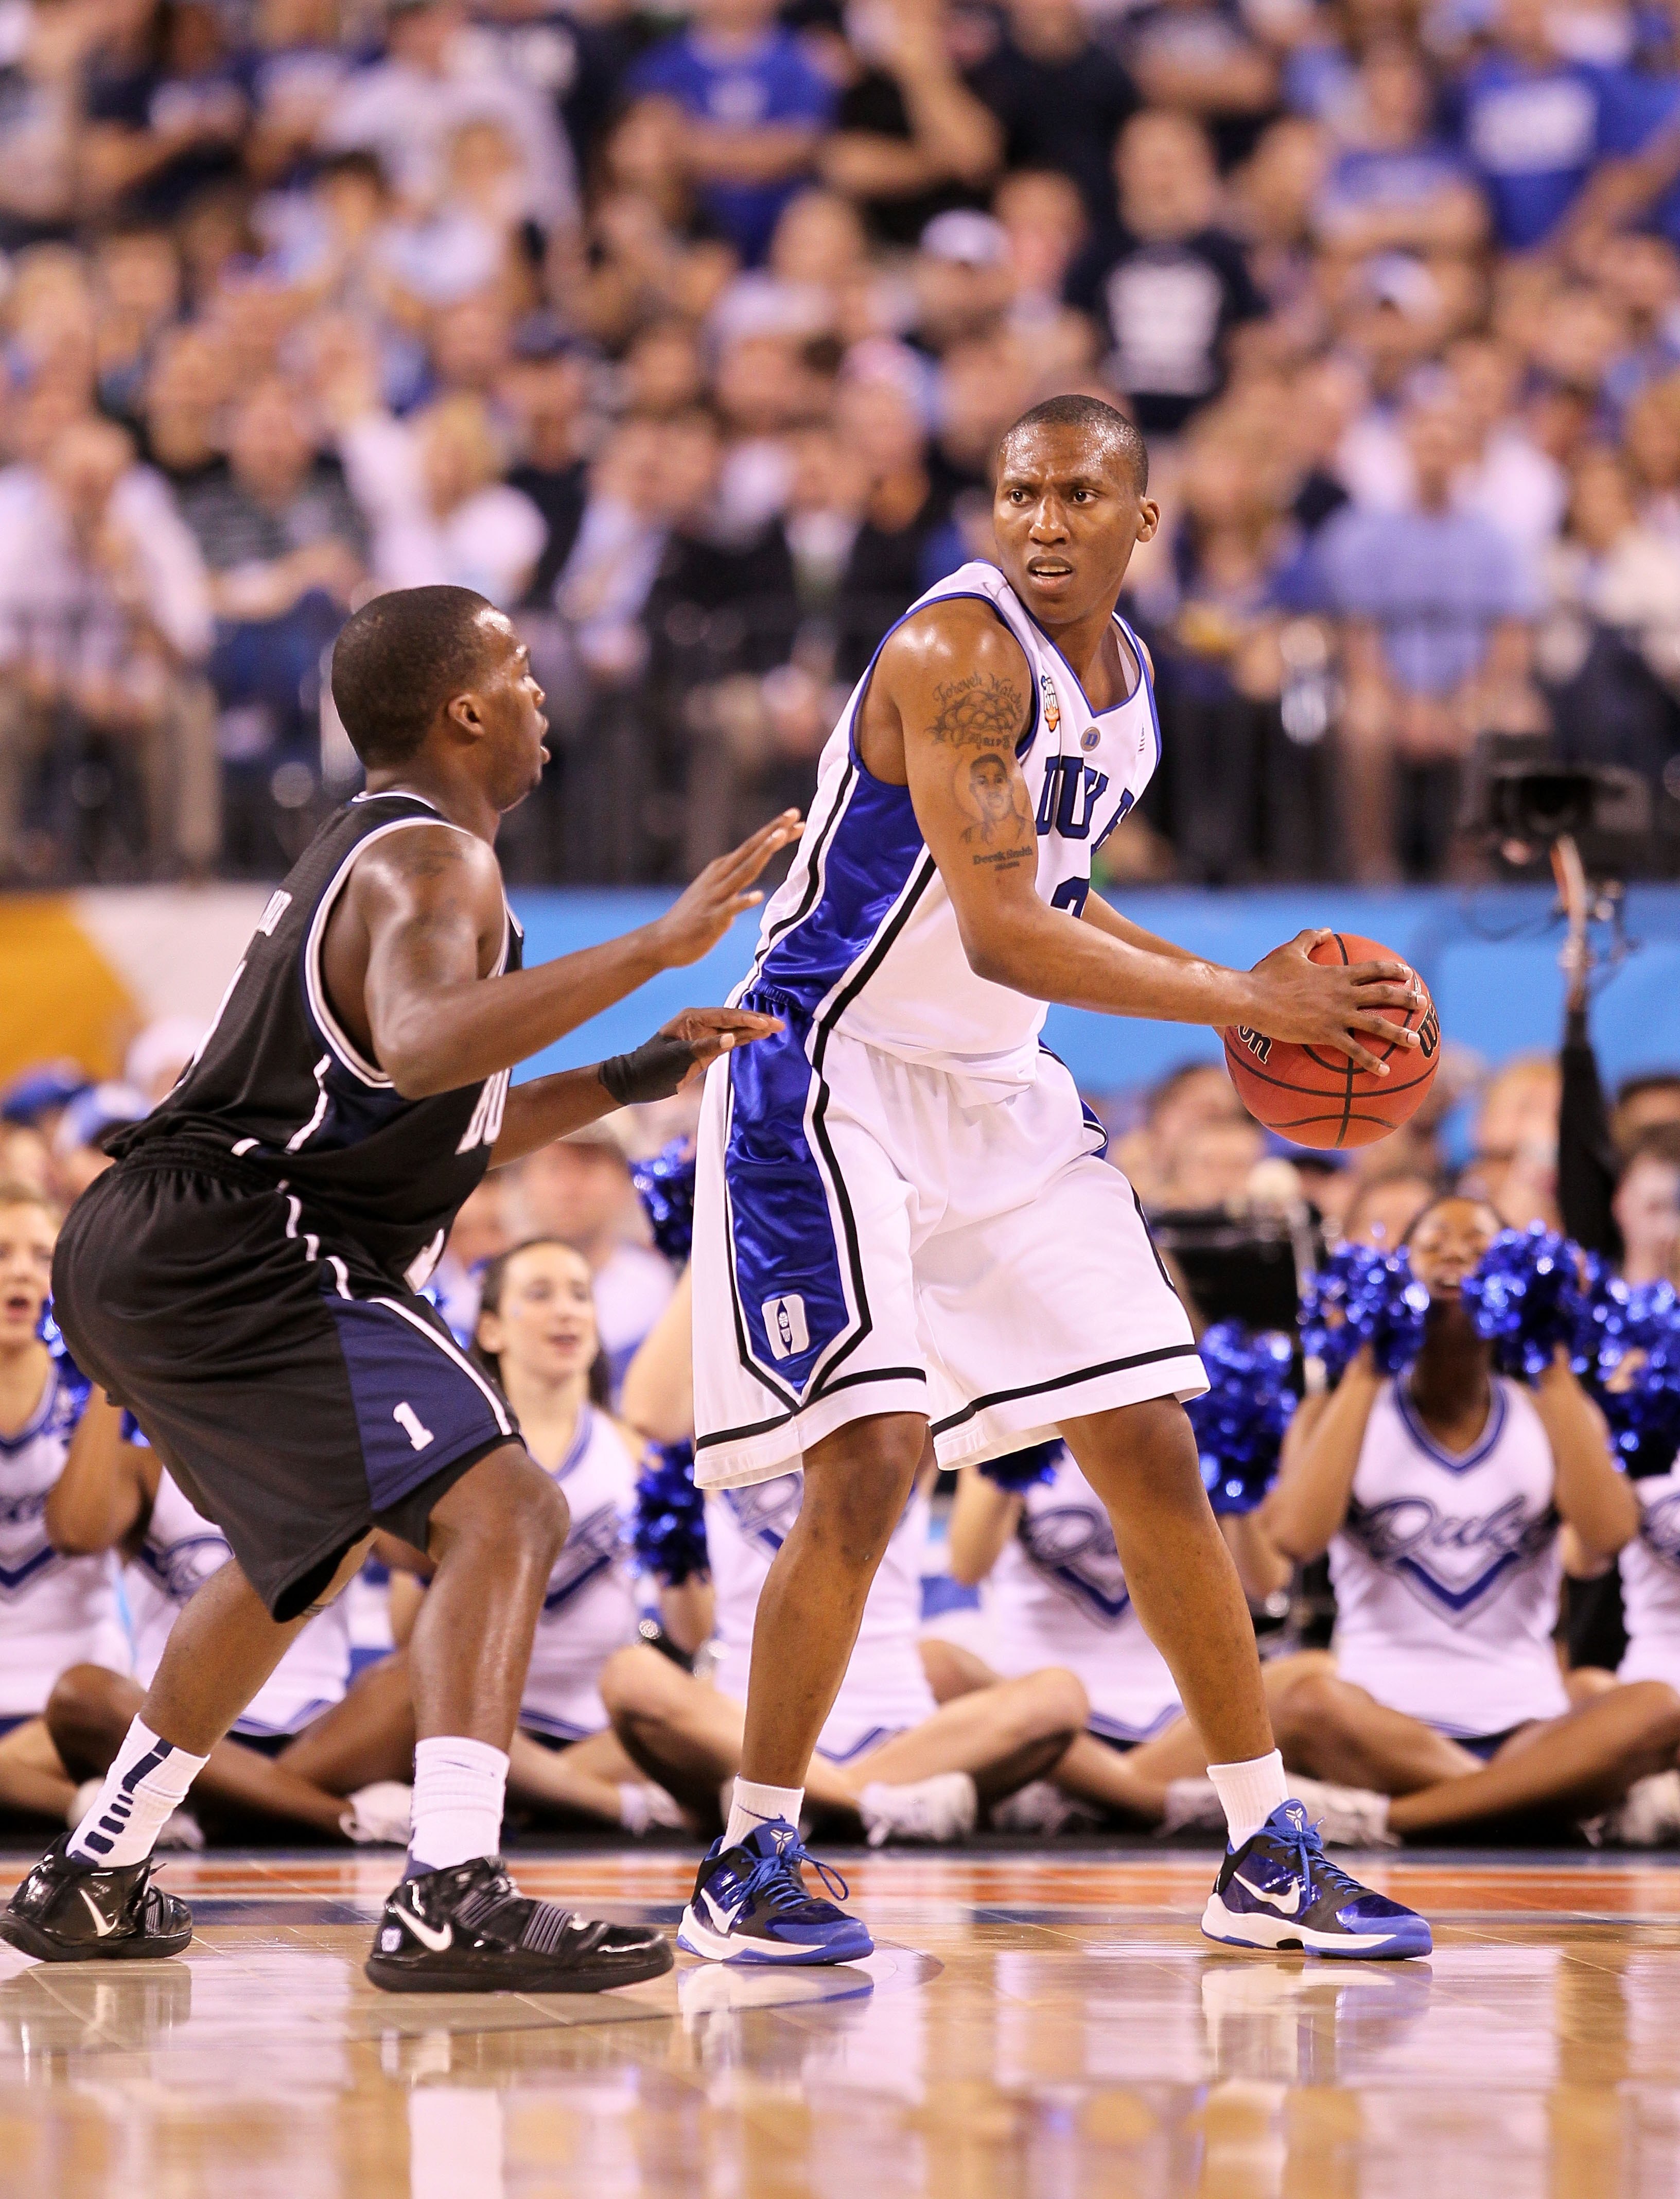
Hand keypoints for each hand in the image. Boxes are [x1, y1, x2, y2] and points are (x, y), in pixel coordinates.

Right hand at [648, 812, 802, 967]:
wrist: (661, 941)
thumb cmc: (691, 920)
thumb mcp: (714, 895)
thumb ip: (732, 889)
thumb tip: (750, 892)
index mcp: (721, 870)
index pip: (752, 847)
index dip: (774, 832)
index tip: (795, 816)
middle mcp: (719, 878)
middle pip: (751, 851)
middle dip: (773, 832)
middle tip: (793, 814)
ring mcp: (715, 897)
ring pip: (744, 871)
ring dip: (762, 853)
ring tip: (780, 837)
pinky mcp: (711, 919)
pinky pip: (731, 908)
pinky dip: (744, 901)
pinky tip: (759, 895)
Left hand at [664, 1006, 783, 1088]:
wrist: (636, 1082)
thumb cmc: (652, 1068)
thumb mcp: (677, 1057)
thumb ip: (706, 1047)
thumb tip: (732, 1038)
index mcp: (692, 1019)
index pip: (726, 1016)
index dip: (747, 1019)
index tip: (766, 1023)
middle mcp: (700, 1024)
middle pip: (733, 1020)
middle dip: (756, 1022)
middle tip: (779, 1024)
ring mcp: (704, 1037)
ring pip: (734, 1030)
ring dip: (754, 1030)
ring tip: (776, 1028)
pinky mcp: (706, 1051)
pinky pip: (729, 1042)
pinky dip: (745, 1039)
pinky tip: (759, 1037)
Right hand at [1242, 929, 1424, 1077]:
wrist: (1253, 997)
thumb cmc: (1267, 975)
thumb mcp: (1289, 951)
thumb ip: (1309, 938)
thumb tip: (1325, 929)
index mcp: (1336, 974)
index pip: (1373, 969)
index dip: (1392, 970)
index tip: (1408, 973)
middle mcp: (1343, 993)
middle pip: (1383, 995)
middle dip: (1406, 998)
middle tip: (1422, 1003)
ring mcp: (1336, 1014)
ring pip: (1376, 1023)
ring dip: (1398, 1032)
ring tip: (1414, 1041)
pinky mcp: (1326, 1034)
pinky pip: (1353, 1050)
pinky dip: (1370, 1060)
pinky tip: (1384, 1070)